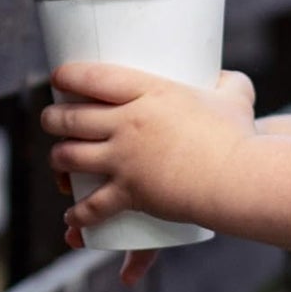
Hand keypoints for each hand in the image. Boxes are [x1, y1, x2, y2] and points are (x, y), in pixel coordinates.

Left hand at [41, 64, 255, 242]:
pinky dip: (77, 214)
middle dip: (53, 118)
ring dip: (57, 159)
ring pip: (70, 157)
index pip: (94, 77)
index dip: (68, 75)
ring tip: (59, 160)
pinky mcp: (129, 192)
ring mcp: (125, 158)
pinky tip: (72, 216)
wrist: (238, 177)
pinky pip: (91, 206)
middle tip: (52, 119)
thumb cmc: (239, 135)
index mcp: (150, 91)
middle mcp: (128, 122)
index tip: (59, 77)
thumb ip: (229, 82)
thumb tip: (225, 77)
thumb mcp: (236, 95)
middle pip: (72, 118)